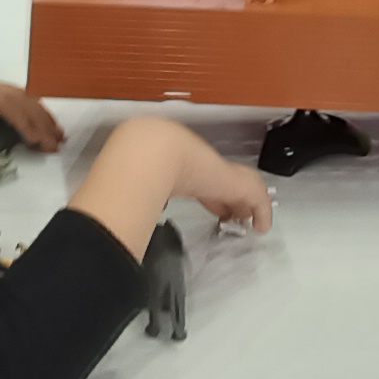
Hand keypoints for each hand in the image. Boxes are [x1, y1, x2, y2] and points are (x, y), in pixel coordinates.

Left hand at [0, 61, 59, 163]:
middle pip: (20, 97)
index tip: (42, 143)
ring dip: (37, 114)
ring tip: (54, 135)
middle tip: (58, 143)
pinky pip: (8, 97)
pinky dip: (26, 110)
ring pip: (17, 95)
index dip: (27, 123)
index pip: (8, 104)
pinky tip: (31, 123)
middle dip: (41, 119)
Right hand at [70, 113, 271, 253]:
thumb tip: (116, 206)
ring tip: (252, 222)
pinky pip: (257, 199)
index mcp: (183, 161)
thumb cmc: (139, 160)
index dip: (211, 193)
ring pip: (245, 186)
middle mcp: (206, 164)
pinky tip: (262, 228)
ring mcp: (221, 172)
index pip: (204, 178)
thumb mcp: (136, 178)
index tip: (215, 204)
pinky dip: (262, 212)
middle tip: (236, 214)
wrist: (154, 150)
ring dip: (249, 205)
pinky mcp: (236, 183)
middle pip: (227, 180)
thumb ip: (134, 190)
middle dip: (232, 197)